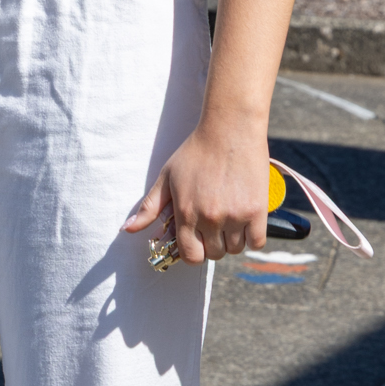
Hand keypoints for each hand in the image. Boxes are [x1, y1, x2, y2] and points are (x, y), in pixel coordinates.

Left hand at [123, 116, 270, 265]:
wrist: (229, 129)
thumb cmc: (196, 152)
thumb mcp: (166, 177)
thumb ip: (148, 208)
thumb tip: (127, 230)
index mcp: (186, 213)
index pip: (190, 256)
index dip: (193, 252)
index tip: (197, 241)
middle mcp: (210, 219)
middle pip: (214, 254)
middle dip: (212, 243)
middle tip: (214, 224)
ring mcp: (235, 216)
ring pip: (235, 249)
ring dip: (232, 239)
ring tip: (229, 218)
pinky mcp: (257, 211)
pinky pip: (256, 242)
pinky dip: (252, 237)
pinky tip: (246, 222)